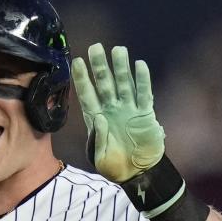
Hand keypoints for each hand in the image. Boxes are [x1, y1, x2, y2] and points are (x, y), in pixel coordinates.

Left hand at [72, 44, 164, 182]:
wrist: (137, 173)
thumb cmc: (114, 166)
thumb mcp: (100, 158)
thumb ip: (98, 139)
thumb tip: (100, 118)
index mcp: (96, 119)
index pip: (87, 95)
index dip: (82, 79)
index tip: (76, 62)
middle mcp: (111, 110)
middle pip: (105, 84)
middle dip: (100, 66)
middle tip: (96, 47)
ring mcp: (128, 110)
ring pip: (124, 84)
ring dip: (121, 67)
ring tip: (118, 49)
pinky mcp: (145, 114)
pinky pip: (144, 94)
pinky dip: (142, 80)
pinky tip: (140, 65)